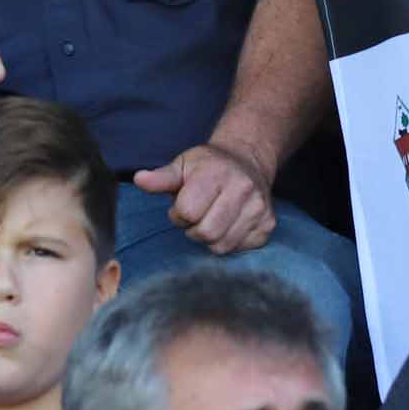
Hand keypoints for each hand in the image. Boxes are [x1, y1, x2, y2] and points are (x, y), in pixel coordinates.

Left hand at [134, 140, 275, 252]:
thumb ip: (161, 178)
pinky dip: (230, 242)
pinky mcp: (268, 223)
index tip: (183, 206)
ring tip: (213, 219)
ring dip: (212, 239)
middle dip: (195, 230)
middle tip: (198, 216)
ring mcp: (258, 207)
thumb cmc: (208, 166)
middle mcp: (243, 188)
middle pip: (206, 233)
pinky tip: (230, 225)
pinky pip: (241, 249)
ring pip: (223, 246)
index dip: (179, 214)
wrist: (247, 161)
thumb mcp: (183, 165)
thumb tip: (140, 179)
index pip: (187, 211)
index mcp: (217, 173)